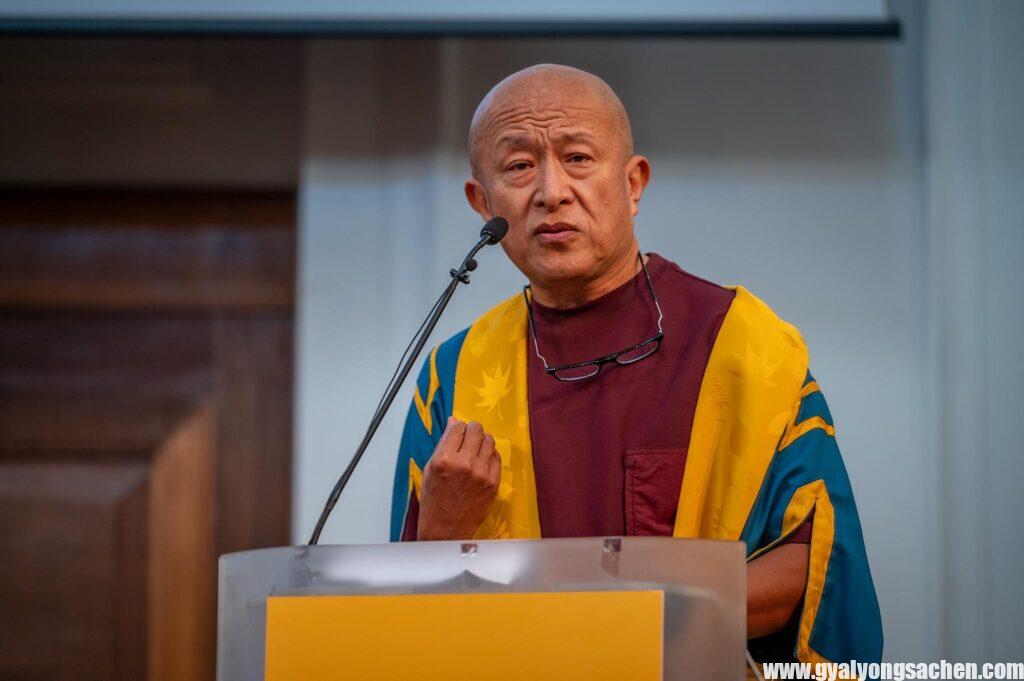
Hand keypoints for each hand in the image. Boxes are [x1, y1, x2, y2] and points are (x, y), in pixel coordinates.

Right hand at [417, 417, 500, 539]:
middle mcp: (465, 464)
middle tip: (468, 439)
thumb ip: (443, 443)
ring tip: (474, 451)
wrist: (446, 527)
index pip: (458, 427)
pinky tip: (481, 462)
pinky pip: (496, 457)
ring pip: (489, 440)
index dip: (458, 427)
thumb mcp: (430, 468)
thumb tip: (453, 422)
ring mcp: (481, 474)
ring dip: (481, 442)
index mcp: (445, 459)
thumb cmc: (435, 499)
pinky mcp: (493, 482)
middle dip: (471, 431)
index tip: (457, 432)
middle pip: (477, 430)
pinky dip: (489, 456)